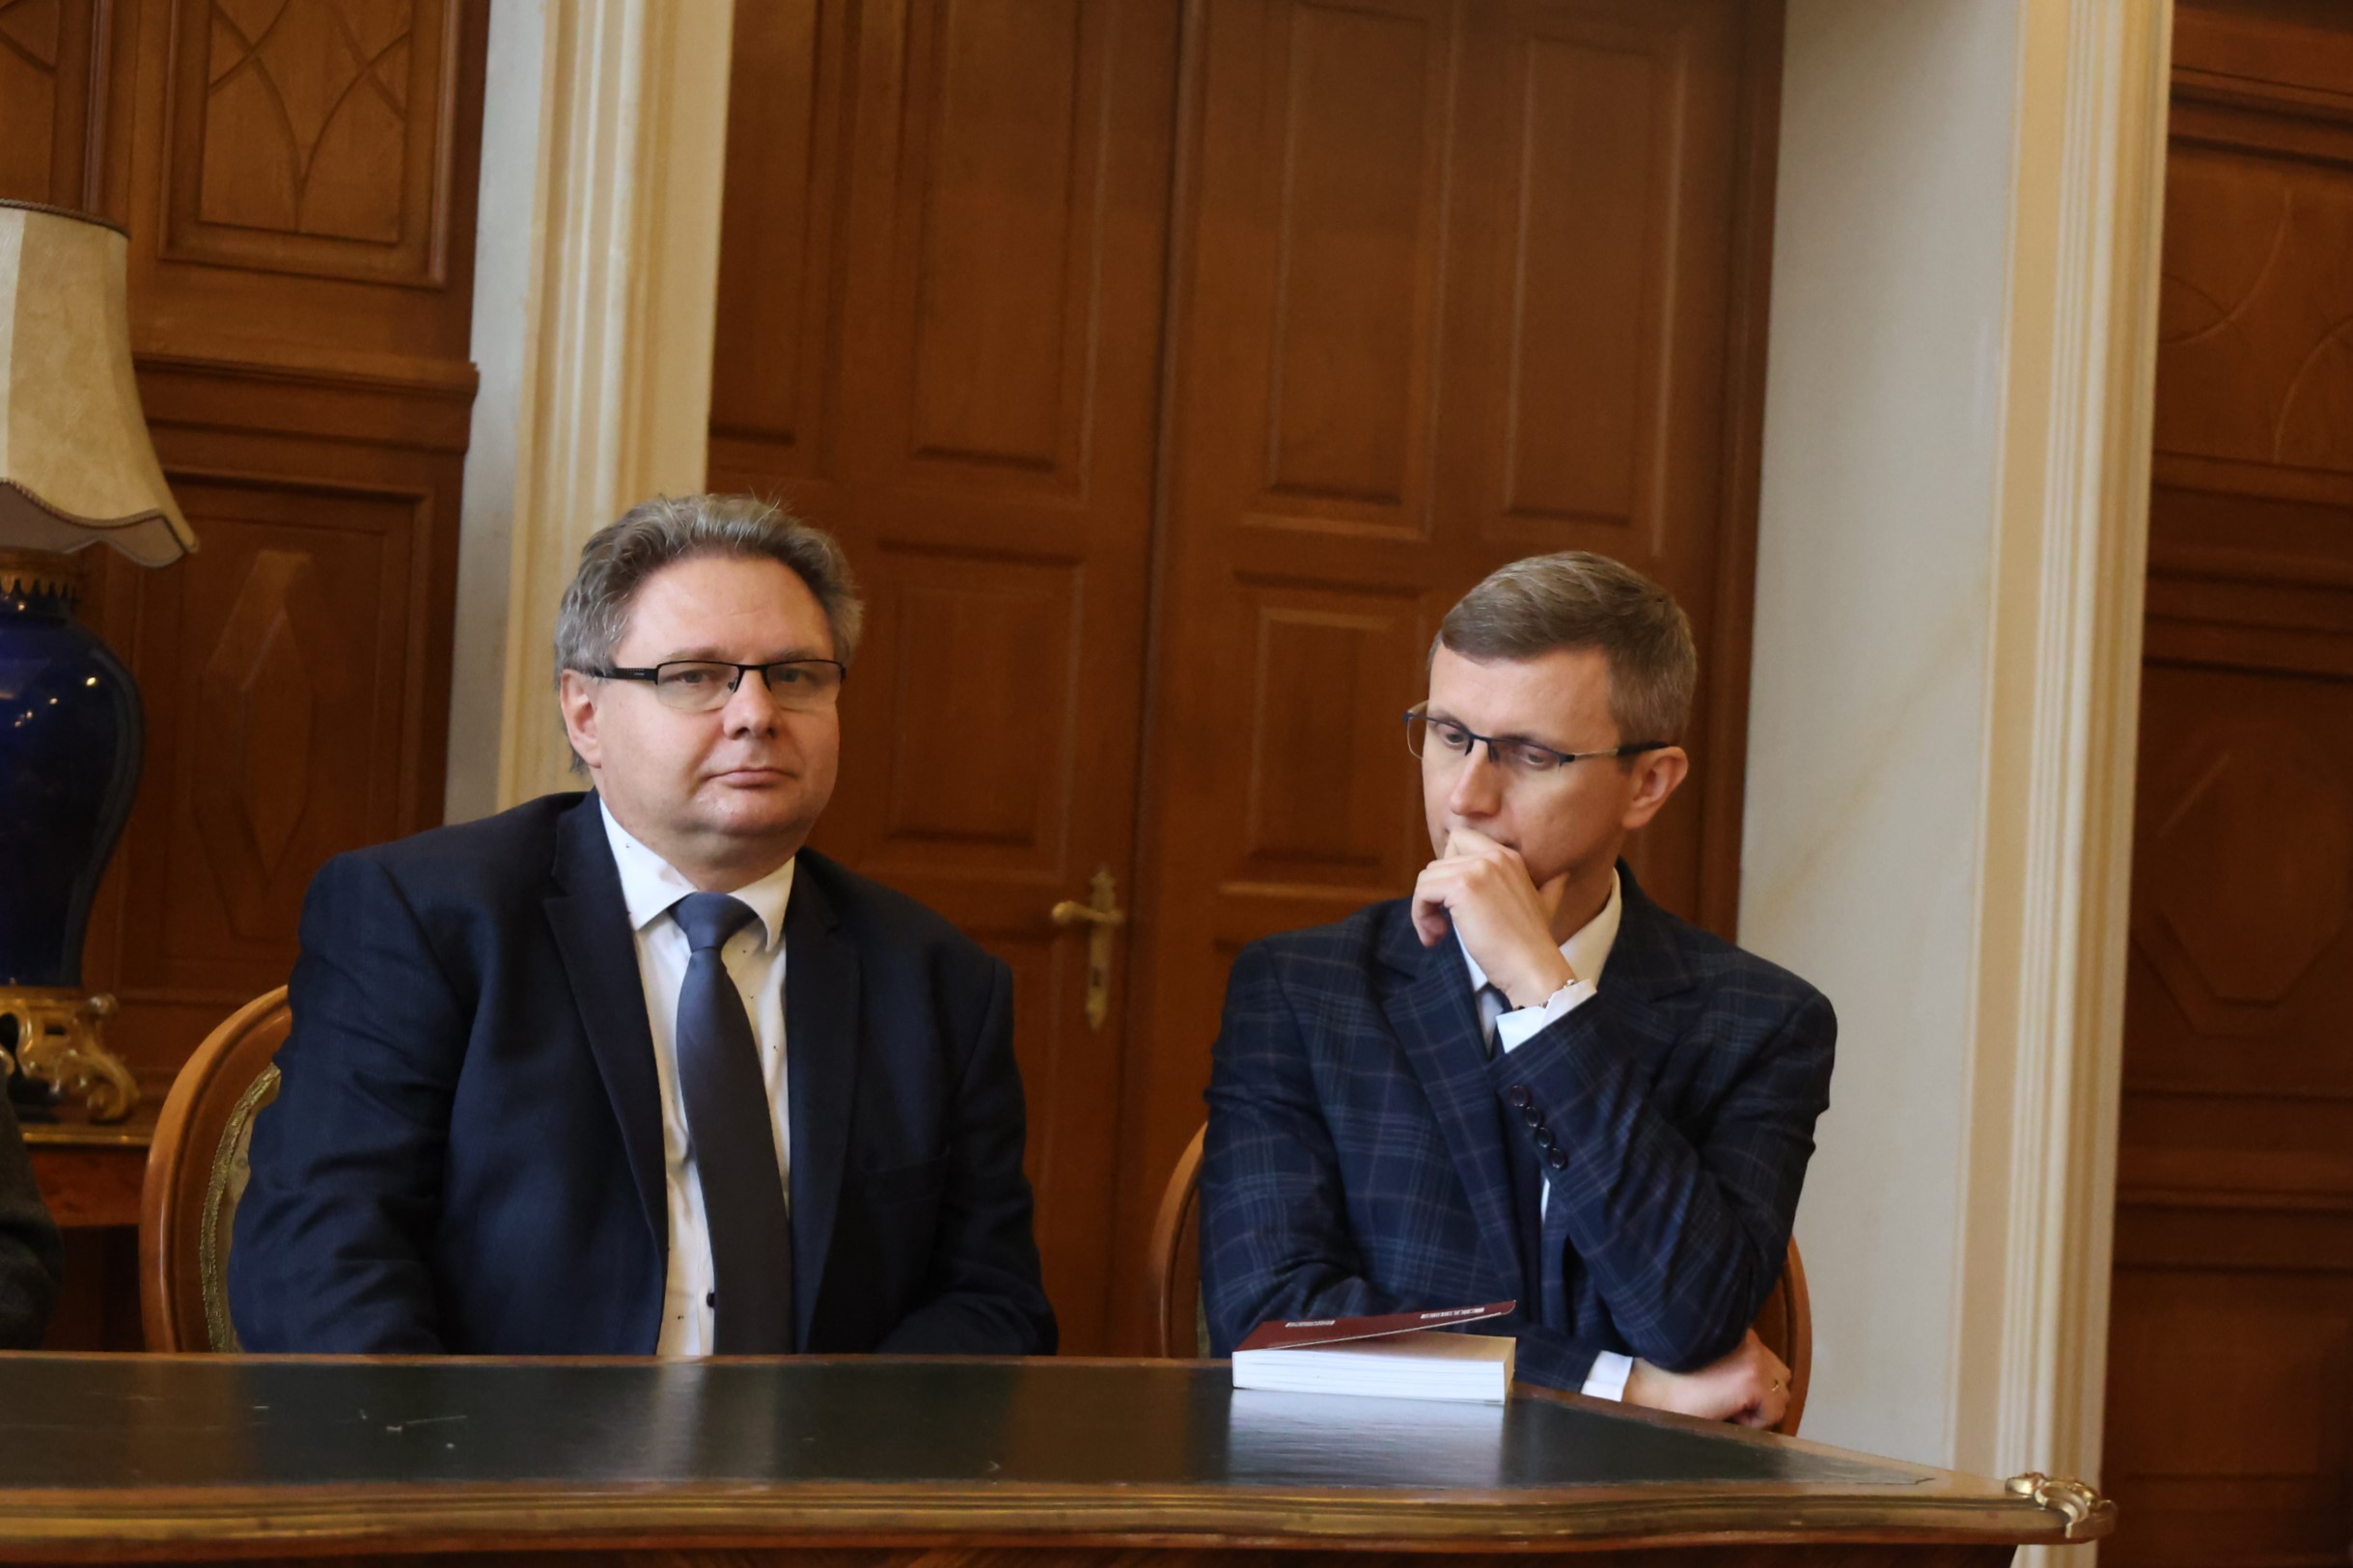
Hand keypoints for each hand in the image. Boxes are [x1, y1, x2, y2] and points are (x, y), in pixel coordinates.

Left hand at [1410, 828, 1575, 1006]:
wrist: (1533, 966)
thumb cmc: (1533, 944)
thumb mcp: (1544, 904)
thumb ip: (1549, 885)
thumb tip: (1563, 874)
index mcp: (1508, 856)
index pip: (1458, 841)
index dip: (1447, 871)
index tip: (1452, 901)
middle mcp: (1493, 856)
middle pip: (1438, 863)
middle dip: (1433, 894)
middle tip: (1442, 923)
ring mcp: (1478, 869)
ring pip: (1427, 878)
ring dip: (1425, 908)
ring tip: (1439, 934)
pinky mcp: (1462, 888)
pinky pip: (1423, 892)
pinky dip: (1420, 915)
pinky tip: (1437, 936)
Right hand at [1622, 1330, 1790, 1428]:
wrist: (1648, 1387)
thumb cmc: (1665, 1379)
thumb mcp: (1701, 1359)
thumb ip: (1727, 1359)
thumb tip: (1749, 1389)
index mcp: (1733, 1329)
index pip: (1763, 1359)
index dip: (1749, 1383)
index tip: (1726, 1394)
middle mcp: (1749, 1338)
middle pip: (1779, 1374)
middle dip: (1761, 1394)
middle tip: (1731, 1404)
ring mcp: (1754, 1358)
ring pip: (1781, 1393)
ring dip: (1759, 1407)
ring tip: (1728, 1409)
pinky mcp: (1754, 1380)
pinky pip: (1774, 1411)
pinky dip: (1756, 1422)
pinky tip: (1727, 1414)